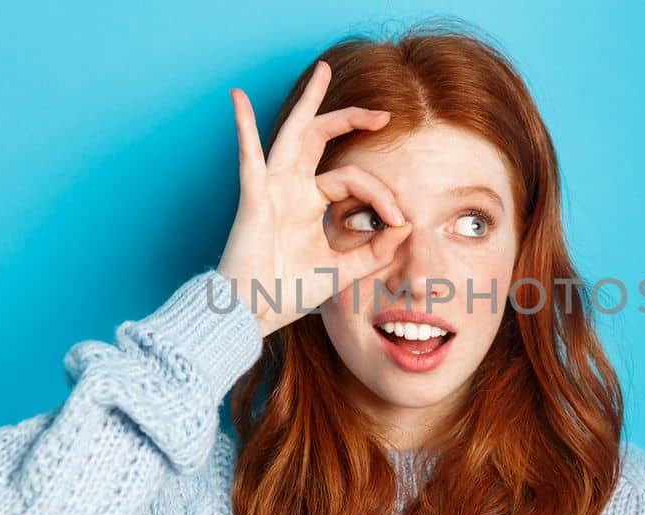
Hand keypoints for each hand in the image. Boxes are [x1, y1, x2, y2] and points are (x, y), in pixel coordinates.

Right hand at [215, 61, 411, 337]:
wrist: (254, 313)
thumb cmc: (289, 292)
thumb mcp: (345, 269)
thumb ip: (376, 249)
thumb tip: (407, 226)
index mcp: (309, 203)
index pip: (352, 180)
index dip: (381, 194)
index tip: (400, 219)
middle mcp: (291, 188)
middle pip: (320, 139)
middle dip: (350, 119)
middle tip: (382, 114)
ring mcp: (271, 188)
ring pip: (293, 134)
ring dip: (310, 102)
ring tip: (322, 71)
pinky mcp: (253, 197)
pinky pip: (249, 157)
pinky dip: (242, 126)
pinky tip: (237, 98)